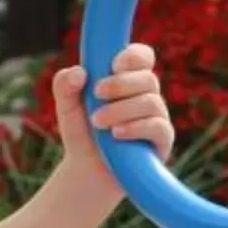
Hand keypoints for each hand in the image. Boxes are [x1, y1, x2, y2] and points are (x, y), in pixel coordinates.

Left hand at [52, 42, 173, 199]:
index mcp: (128, 80)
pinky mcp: (162, 141)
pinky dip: (136, 127)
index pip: (142, 57)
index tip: (112, 65)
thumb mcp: (66, 107)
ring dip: (122, 109)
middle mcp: (147, 96)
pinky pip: (158, 127)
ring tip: (97, 122)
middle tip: (96, 94)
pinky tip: (116, 134)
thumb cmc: (82, 133)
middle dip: (121, 84)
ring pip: (151, 102)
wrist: (87, 171)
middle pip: (148, 78)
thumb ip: (65, 85)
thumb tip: (79, 72)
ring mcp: (157, 118)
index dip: (133, 56)